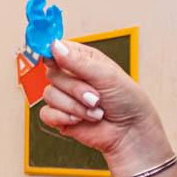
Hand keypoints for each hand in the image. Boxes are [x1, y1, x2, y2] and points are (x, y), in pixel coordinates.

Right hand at [38, 39, 174, 176]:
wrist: (130, 131)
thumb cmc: (126, 99)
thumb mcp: (105, 75)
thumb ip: (78, 61)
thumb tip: (55, 45)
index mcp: (82, 59)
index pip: (57, 48)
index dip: (51, 52)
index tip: (52, 59)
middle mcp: (70, 76)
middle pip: (52, 74)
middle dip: (75, 89)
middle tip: (96, 97)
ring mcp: (64, 97)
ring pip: (49, 94)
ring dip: (75, 106)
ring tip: (95, 111)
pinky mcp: (60, 117)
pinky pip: (46, 114)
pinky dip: (64, 117)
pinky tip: (80, 119)